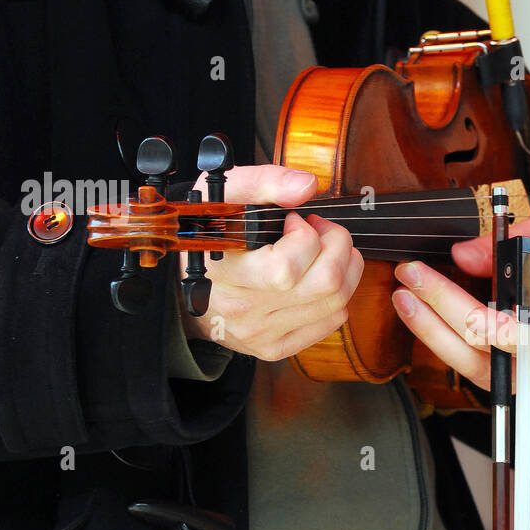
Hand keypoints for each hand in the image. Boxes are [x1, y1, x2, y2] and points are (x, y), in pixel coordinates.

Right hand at [179, 165, 363, 360]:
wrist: (185, 288)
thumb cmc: (211, 235)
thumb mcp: (223, 195)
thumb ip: (264, 182)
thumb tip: (308, 185)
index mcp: (225, 275)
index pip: (286, 267)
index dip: (305, 235)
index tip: (294, 221)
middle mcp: (244, 312)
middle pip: (325, 284)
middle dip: (338, 244)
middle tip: (321, 230)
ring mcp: (262, 335)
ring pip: (337, 302)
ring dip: (345, 266)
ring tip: (325, 249)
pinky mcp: (276, 347)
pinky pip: (332, 321)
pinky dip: (338, 293)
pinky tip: (318, 276)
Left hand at [390, 216, 529, 390]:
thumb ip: (510, 241)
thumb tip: (461, 254)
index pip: (526, 335)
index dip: (486, 320)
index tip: (446, 289)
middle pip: (483, 343)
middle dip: (442, 306)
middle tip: (411, 274)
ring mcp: (514, 375)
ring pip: (464, 359)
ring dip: (428, 327)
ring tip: (403, 296)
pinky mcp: (495, 377)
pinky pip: (460, 361)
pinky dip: (435, 335)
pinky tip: (416, 311)